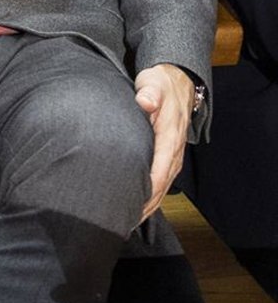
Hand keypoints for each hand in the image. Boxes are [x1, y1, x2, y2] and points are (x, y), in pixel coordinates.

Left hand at [134, 63, 196, 220]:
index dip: (147, 191)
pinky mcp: (169, 155)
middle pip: (161, 186)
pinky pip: (162, 180)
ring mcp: (173, 155)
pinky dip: (152, 195)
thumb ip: (149, 93)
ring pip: (162, 186)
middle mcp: (174, 151)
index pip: (159, 170)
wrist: (178, 81)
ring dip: (149, 204)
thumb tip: (146, 101)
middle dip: (145, 205)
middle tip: (124, 221)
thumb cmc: (161, 83)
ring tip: (129, 220)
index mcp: (170, 137)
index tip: (132, 206)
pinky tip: (139, 205)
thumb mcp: (154, 83)